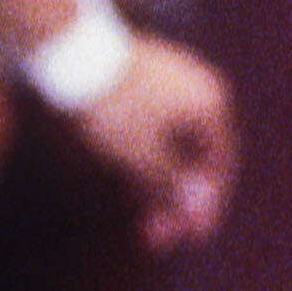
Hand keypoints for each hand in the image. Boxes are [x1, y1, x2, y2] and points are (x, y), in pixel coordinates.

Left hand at [77, 28, 236, 248]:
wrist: (71, 53)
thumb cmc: (111, 106)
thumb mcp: (143, 155)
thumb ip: (172, 183)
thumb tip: (201, 207)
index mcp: (210, 105)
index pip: (220, 164)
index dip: (207, 206)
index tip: (191, 237)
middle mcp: (199, 91)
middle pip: (194, 157)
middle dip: (176, 201)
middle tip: (155, 238)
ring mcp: (172, 84)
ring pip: (171, 146)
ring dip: (158, 185)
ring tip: (138, 217)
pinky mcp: (143, 83)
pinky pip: (154, 130)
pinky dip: (144, 160)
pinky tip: (126, 184)